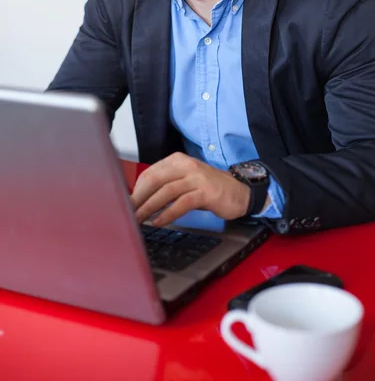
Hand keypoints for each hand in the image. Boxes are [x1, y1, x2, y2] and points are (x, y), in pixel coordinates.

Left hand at [131, 152, 250, 225]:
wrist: (239, 192)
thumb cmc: (208, 189)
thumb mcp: (185, 182)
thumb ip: (166, 186)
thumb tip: (139, 200)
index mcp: (178, 160)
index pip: (150, 173)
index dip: (136, 190)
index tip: (127, 204)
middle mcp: (186, 165)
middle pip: (155, 179)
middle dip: (138, 198)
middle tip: (128, 212)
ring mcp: (197, 177)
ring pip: (166, 191)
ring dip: (149, 207)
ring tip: (139, 220)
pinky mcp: (206, 192)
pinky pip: (182, 203)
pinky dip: (168, 213)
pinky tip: (159, 222)